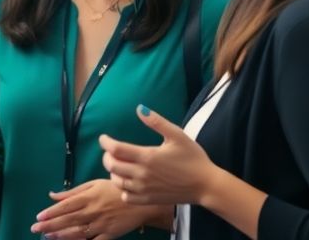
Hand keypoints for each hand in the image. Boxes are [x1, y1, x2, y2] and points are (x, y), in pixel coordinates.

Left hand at [31, 179, 155, 238]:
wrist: (140, 202)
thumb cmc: (115, 190)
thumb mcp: (94, 184)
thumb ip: (73, 191)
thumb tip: (53, 195)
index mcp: (89, 197)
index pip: (66, 205)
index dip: (51, 212)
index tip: (38, 217)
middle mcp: (92, 211)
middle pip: (68, 219)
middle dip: (50, 225)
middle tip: (35, 229)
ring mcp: (101, 224)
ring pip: (77, 232)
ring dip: (61, 235)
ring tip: (48, 236)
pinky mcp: (109, 234)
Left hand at [100, 105, 216, 206]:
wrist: (205, 185)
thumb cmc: (193, 158)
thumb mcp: (177, 135)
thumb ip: (157, 122)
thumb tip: (139, 108)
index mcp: (147, 156)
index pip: (116, 149)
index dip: (105, 142)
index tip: (103, 138)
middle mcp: (142, 174)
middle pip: (112, 166)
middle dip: (107, 156)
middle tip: (110, 151)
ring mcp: (144, 189)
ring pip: (117, 182)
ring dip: (113, 172)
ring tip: (118, 165)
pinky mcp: (148, 200)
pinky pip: (126, 197)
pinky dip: (123, 189)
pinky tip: (128, 182)